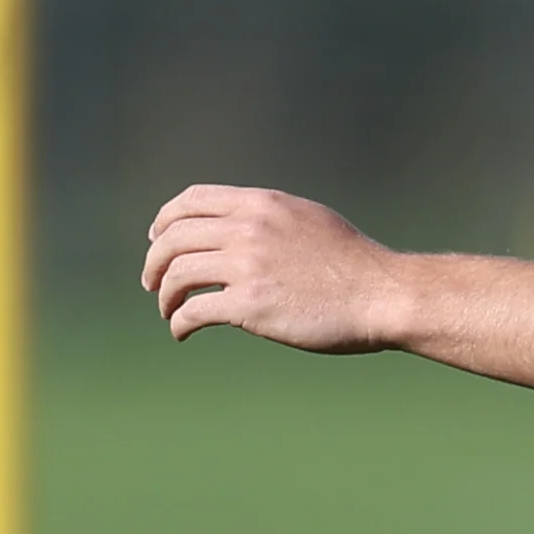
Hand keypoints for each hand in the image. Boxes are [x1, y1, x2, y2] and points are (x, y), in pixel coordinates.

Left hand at [141, 184, 421, 349]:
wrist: (381, 294)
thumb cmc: (351, 264)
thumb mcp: (307, 219)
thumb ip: (269, 218)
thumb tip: (238, 224)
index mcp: (261, 204)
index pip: (192, 200)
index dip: (165, 220)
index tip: (157, 240)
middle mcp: (248, 228)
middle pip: (174, 238)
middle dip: (155, 262)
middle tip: (152, 284)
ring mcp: (248, 266)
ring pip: (176, 274)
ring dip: (164, 296)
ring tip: (168, 312)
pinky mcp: (250, 305)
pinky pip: (194, 311)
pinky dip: (179, 323)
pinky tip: (182, 333)